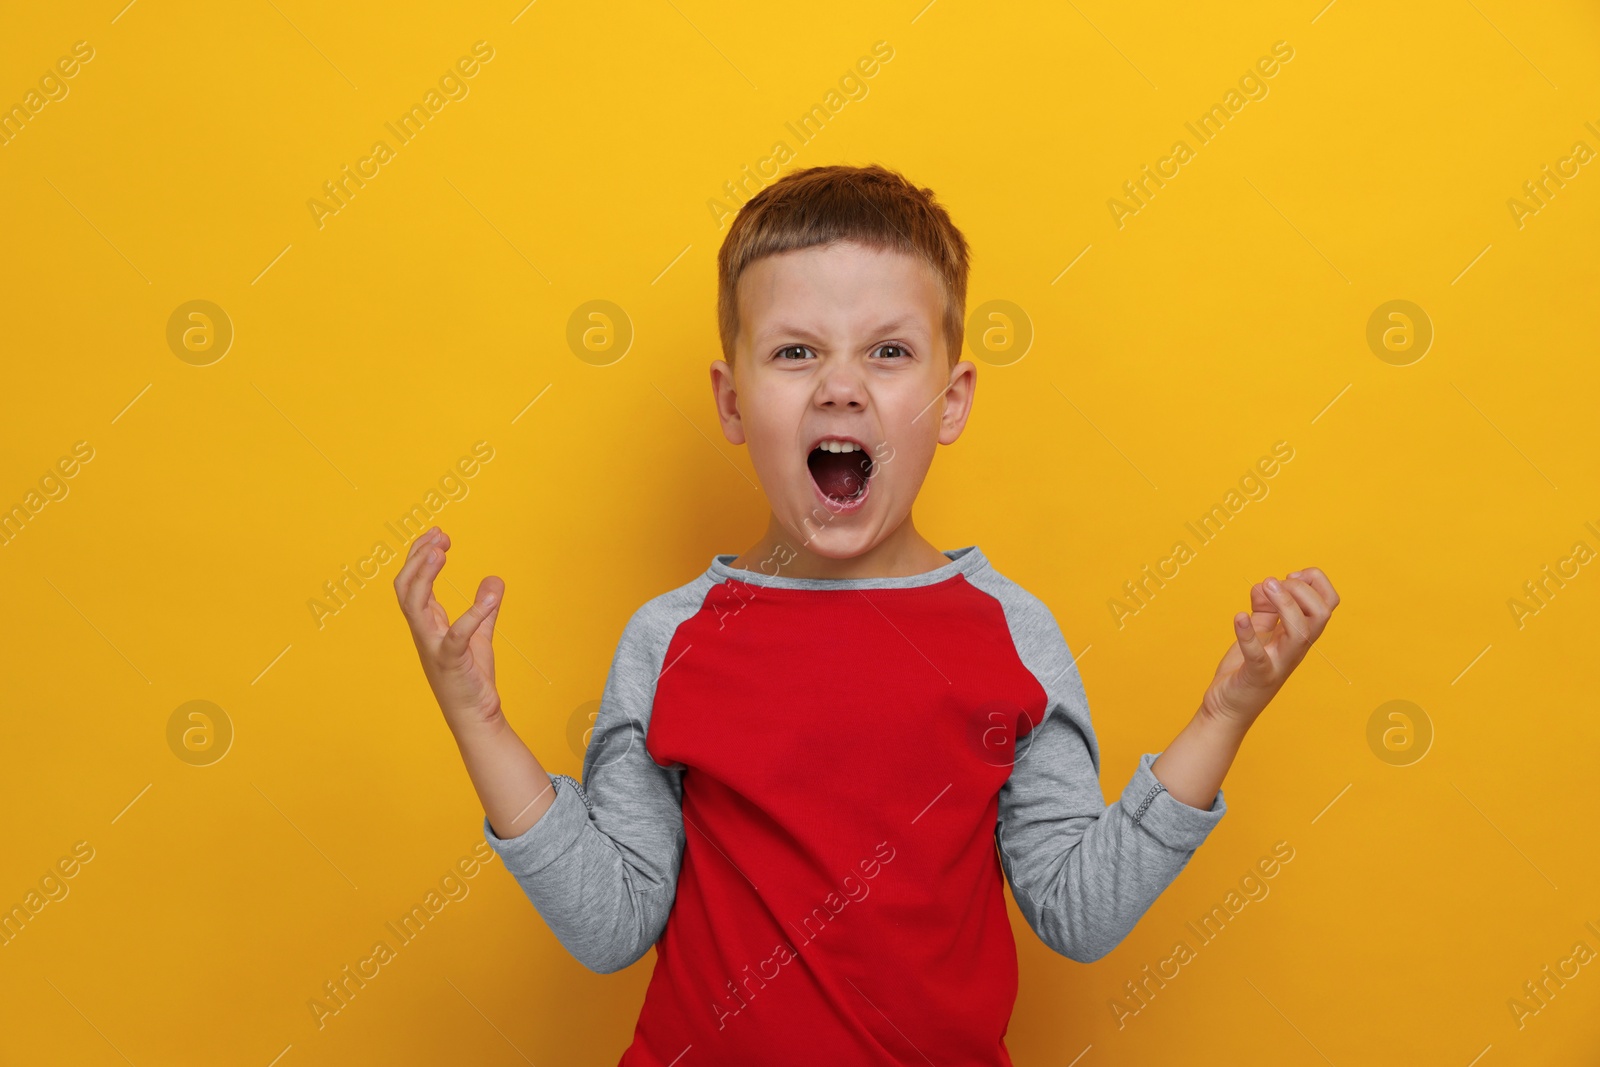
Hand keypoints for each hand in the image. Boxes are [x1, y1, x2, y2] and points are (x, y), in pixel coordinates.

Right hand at [393, 526, 506, 732]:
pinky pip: (456, 634)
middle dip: (417, 557)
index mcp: (428, 623)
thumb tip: (495, 579)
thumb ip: (485, 608)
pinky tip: (491, 596)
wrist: (475, 715)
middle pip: (405, 587)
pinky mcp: (451, 661)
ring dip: (424, 576)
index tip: (438, 534)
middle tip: (438, 536)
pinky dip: (472, 614)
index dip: (420, 555)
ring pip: (414, 605)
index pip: (412, 582)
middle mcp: (424, 632)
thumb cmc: (470, 677)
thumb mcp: (479, 636)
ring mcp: (434, 646)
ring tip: (439, 551)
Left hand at [1200, 567, 1339, 728]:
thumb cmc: (1246, 669)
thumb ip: (1264, 608)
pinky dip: (1248, 634)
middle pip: (1322, 613)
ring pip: (1301, 631)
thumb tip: (1265, 584)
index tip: (1289, 576)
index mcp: (1299, 635)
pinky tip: (1238, 617)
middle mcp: (1296, 648)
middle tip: (1275, 583)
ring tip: (1265, 586)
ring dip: (1285, 602)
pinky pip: (1258, 655)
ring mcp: (1279, 662)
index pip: (1328, 603)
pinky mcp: (1258, 675)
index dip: (1315, 581)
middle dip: (1302, 589)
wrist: (1227, 707)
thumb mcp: (1257, 632)